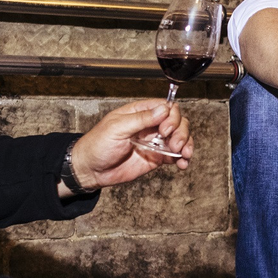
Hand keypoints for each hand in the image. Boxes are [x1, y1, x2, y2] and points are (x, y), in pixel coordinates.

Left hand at [68, 99, 191, 191]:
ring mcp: (154, 142)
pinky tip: (183, 164)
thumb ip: (141, 119)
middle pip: (177, 121)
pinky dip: (183, 159)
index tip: (165, 129)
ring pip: (180, 137)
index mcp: (140, 113)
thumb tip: (163, 109)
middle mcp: (150, 126)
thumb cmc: (97, 145)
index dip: (171, 116)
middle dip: (181, 131)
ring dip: (186, 144)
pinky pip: (175, 156)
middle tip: (175, 143)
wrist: (91, 170)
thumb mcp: (117, 128)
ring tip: (183, 154)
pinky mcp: (156, 158)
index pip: (165, 107)